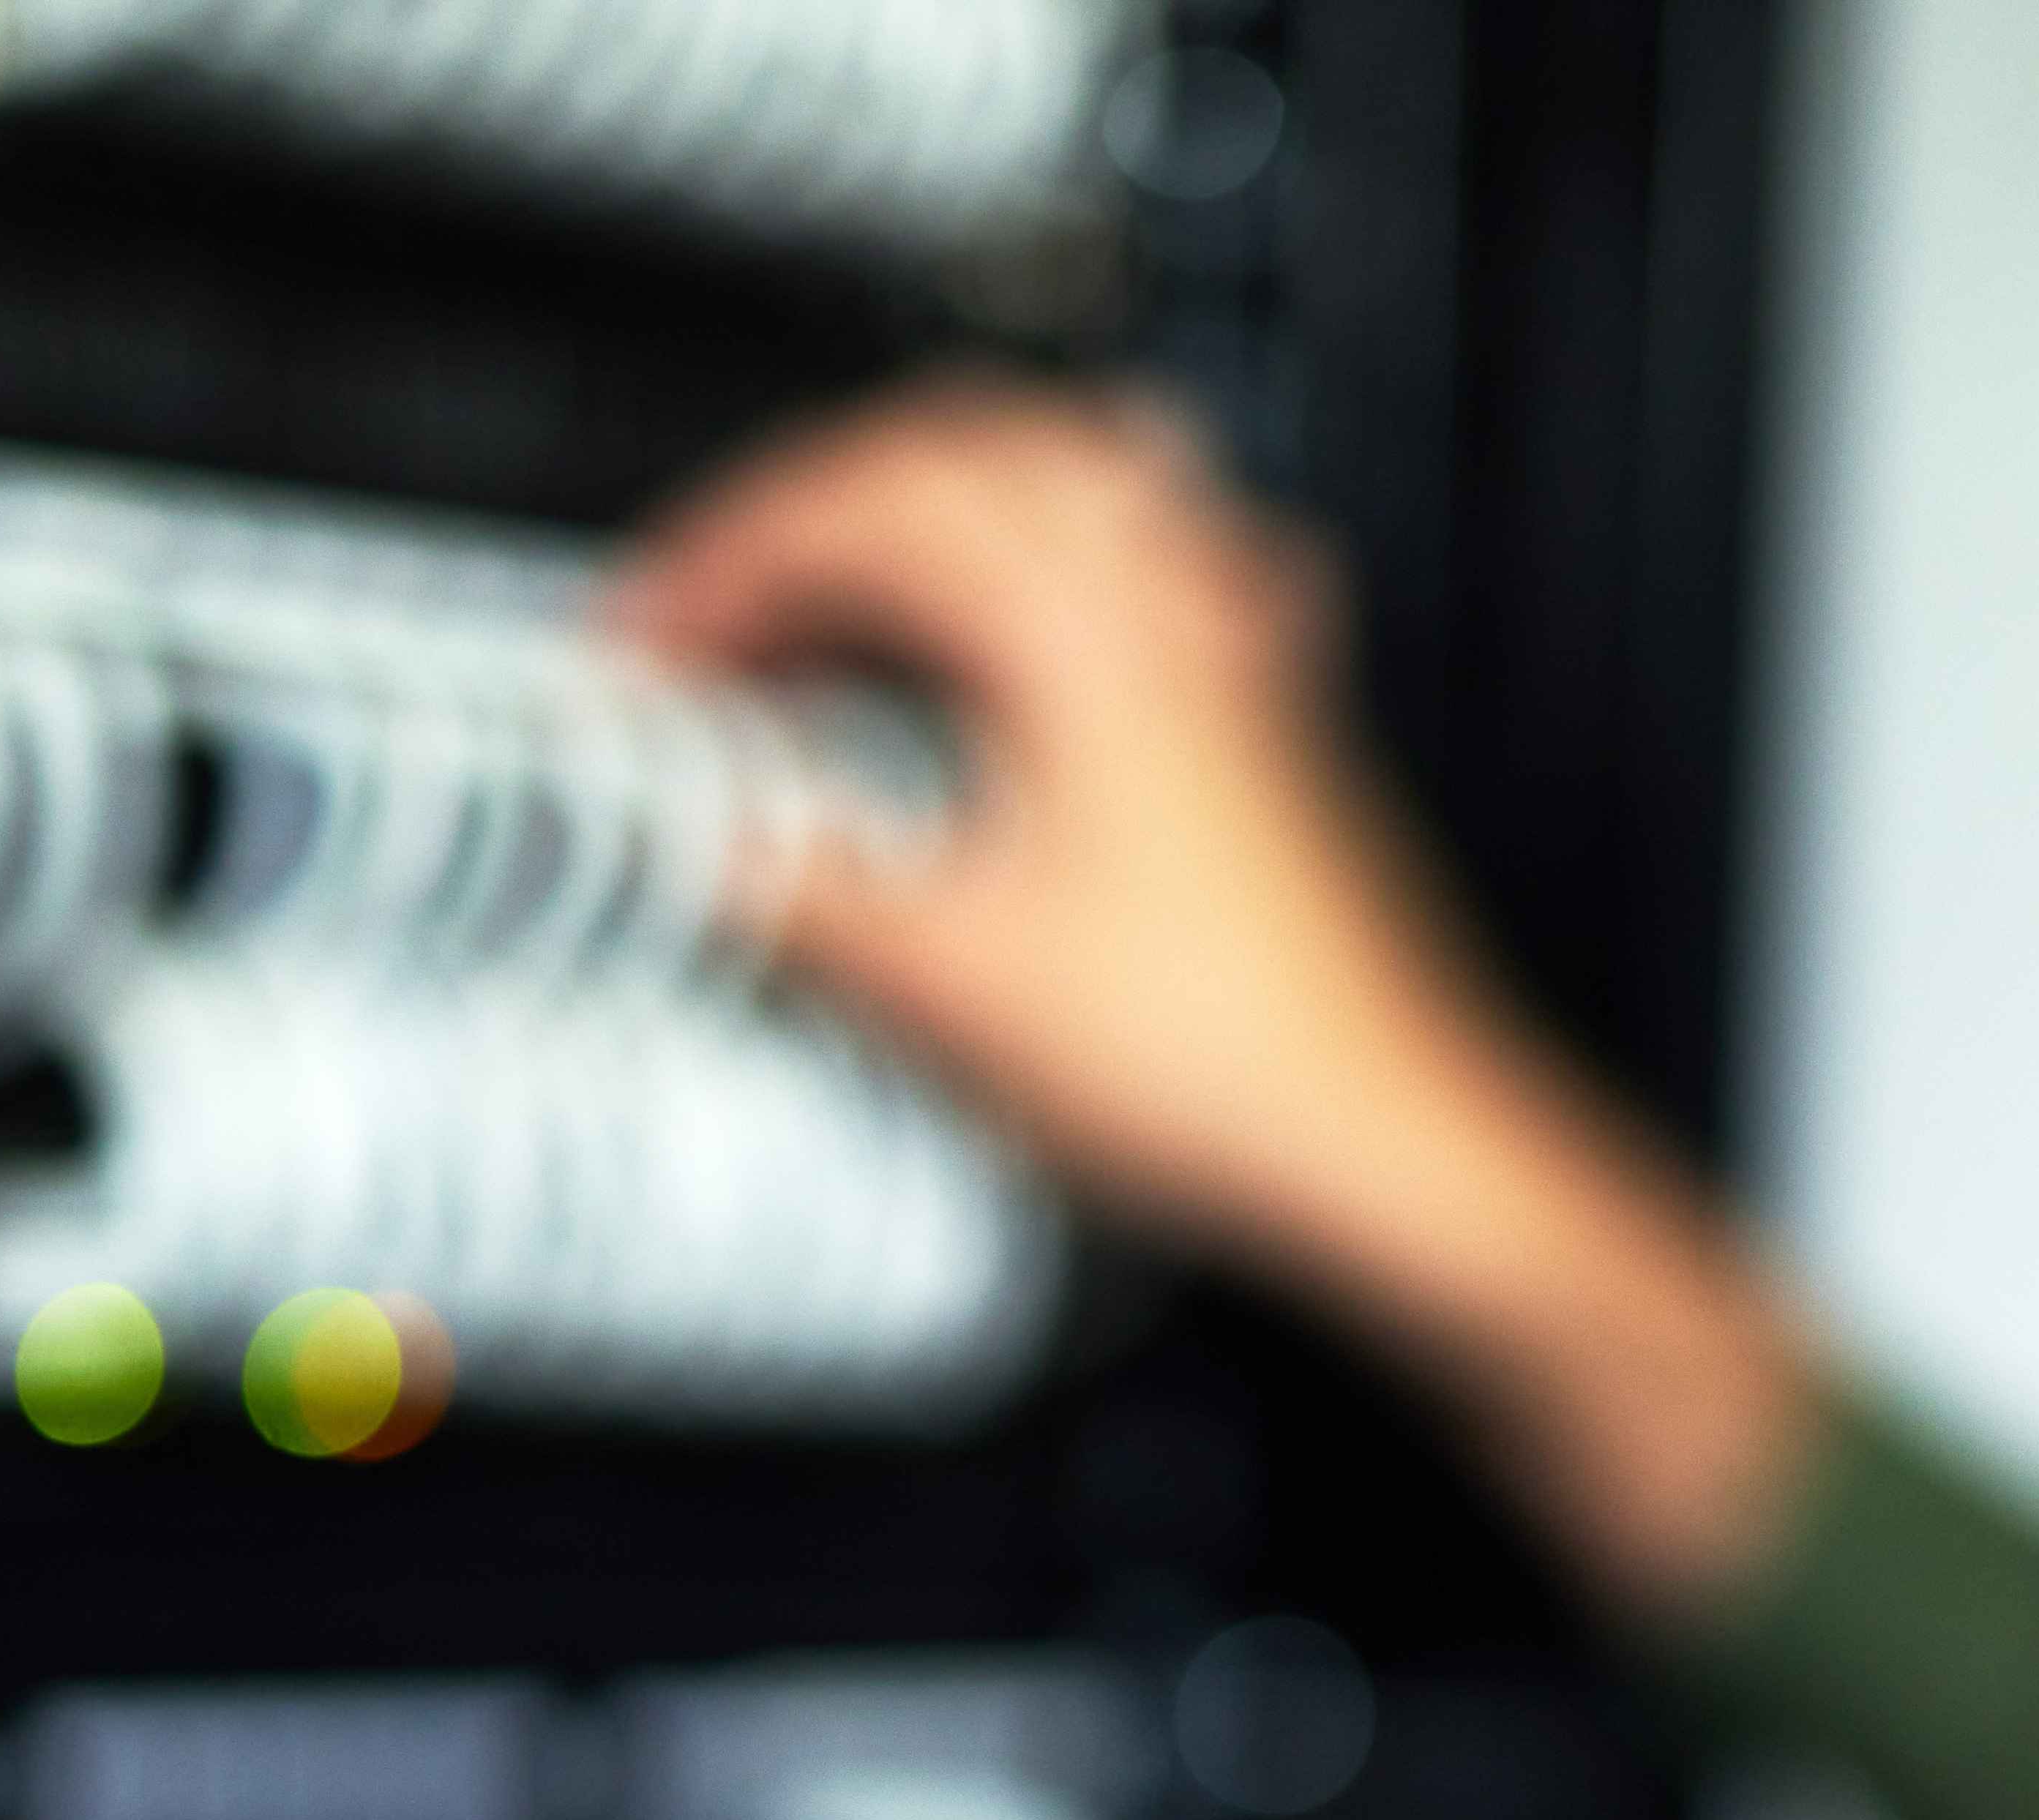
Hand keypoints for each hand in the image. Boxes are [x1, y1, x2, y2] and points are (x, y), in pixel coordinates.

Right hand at [617, 379, 1830, 1621]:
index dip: (721, 565)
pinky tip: (1091, 600)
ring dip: (947, 499)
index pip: (860, 514)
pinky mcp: (1273, 731)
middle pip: (961, 455)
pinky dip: (1100, 561)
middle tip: (723, 600)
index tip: (643, 649)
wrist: (1395, 1145)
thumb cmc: (1231, 1063)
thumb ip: (811, 900)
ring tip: (862, 567)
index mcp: (1075, 632)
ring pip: (1079, 480)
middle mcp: (1169, 612)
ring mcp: (1234, 662)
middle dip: (813, 509)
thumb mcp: (955, 987)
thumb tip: (722, 852)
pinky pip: (1187, 572)